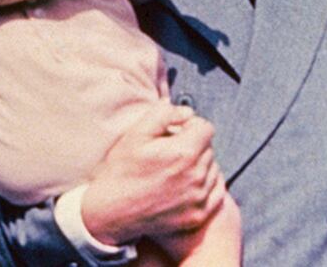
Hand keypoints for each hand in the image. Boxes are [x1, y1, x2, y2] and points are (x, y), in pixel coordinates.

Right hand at [81, 103, 226, 245]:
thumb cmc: (121, 170)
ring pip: (213, 169)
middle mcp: (196, 176)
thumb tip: (188, 112)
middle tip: (170, 153)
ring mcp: (198, 198)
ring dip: (200, 166)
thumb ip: (164, 114)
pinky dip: (206, 187)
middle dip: (194, 146)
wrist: (110, 211)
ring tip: (175, 171)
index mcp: (184, 152)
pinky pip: (216, 193)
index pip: (206, 128)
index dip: (190, 126)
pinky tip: (185, 186)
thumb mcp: (136, 133)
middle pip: (209, 149)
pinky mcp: (198, 215)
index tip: (176, 133)